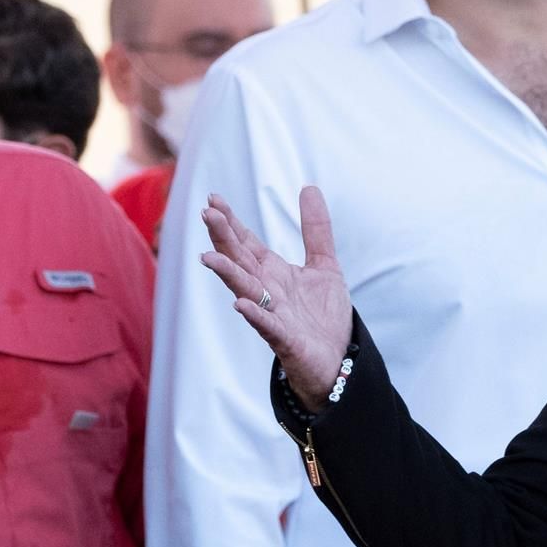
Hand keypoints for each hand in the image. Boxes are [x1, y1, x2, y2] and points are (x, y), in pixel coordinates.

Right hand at [200, 188, 351, 409]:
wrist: (338, 359)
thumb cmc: (323, 316)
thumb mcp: (325, 265)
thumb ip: (316, 229)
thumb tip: (309, 187)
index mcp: (273, 273)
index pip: (246, 243)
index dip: (231, 222)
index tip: (213, 199)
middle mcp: (266, 292)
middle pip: (240, 261)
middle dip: (224, 239)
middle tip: (208, 214)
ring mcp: (273, 315)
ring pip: (245, 291)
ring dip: (228, 274)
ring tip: (208, 257)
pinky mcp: (285, 339)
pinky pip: (266, 326)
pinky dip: (254, 315)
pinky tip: (240, 304)